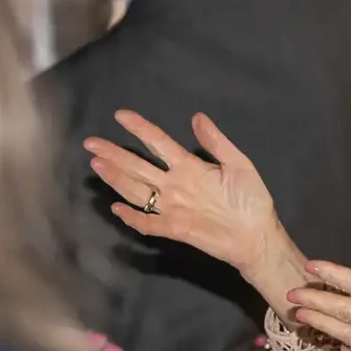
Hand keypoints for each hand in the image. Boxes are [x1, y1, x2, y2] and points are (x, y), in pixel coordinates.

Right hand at [84, 111, 283, 274]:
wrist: (259, 235)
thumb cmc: (251, 200)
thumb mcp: (238, 164)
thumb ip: (217, 142)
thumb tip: (197, 117)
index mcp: (189, 166)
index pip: (159, 143)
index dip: (141, 129)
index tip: (121, 115)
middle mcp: (175, 185)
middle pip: (139, 166)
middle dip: (115, 154)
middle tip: (91, 142)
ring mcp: (173, 207)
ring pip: (138, 190)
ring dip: (117, 178)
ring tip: (97, 164)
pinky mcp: (175, 229)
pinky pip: (149, 223)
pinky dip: (133, 217)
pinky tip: (117, 207)